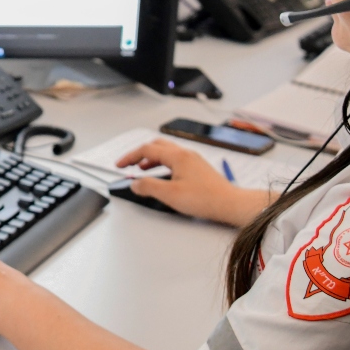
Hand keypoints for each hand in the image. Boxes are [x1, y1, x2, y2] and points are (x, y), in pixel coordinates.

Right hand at [115, 140, 270, 226]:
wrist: (230, 204)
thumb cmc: (205, 199)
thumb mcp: (169, 194)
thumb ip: (148, 186)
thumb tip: (135, 183)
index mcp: (177, 156)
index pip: (147, 150)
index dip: (130, 157)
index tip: (119, 165)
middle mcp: (186, 154)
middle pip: (157, 146)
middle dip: (140, 154)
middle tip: (129, 164)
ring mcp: (194, 161)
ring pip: (167, 152)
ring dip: (151, 159)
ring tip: (142, 170)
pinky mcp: (199, 169)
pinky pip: (176, 160)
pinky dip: (163, 164)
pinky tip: (163, 177)